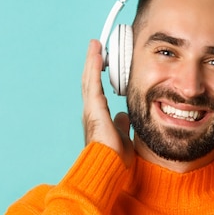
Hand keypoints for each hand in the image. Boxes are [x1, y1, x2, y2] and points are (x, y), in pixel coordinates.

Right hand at [82, 39, 134, 167]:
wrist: (108, 169)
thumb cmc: (114, 159)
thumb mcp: (122, 136)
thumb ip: (121, 125)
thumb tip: (123, 116)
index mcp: (98, 117)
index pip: (97, 91)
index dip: (97, 75)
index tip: (102, 62)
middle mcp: (91, 112)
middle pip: (90, 82)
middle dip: (93, 64)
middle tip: (97, 47)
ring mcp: (90, 110)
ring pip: (89, 80)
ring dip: (92, 61)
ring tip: (95, 45)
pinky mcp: (93, 109)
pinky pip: (92, 83)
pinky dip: (93, 67)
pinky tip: (97, 54)